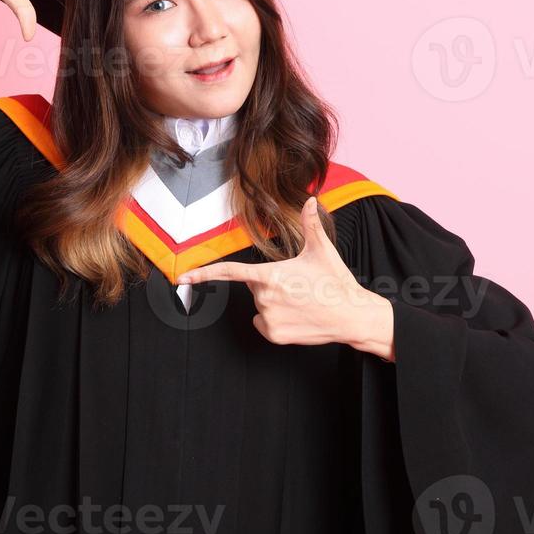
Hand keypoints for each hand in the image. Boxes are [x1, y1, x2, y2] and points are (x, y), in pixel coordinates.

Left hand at [177, 196, 395, 360]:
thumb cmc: (336, 282)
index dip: (203, 274)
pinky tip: (297, 316)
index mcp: (270, 274)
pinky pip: (264, 323)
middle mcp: (264, 297)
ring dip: (274, 302)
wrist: (351, 316)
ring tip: (301, 301)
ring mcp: (268, 318)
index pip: (229, 272)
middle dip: (269, 283)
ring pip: (260, 305)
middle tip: (297, 284)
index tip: (182, 278)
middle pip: (254, 285)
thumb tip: (310, 199)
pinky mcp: (274, 334)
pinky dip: (276, 320)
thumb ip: (311, 223)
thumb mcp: (322, 250)